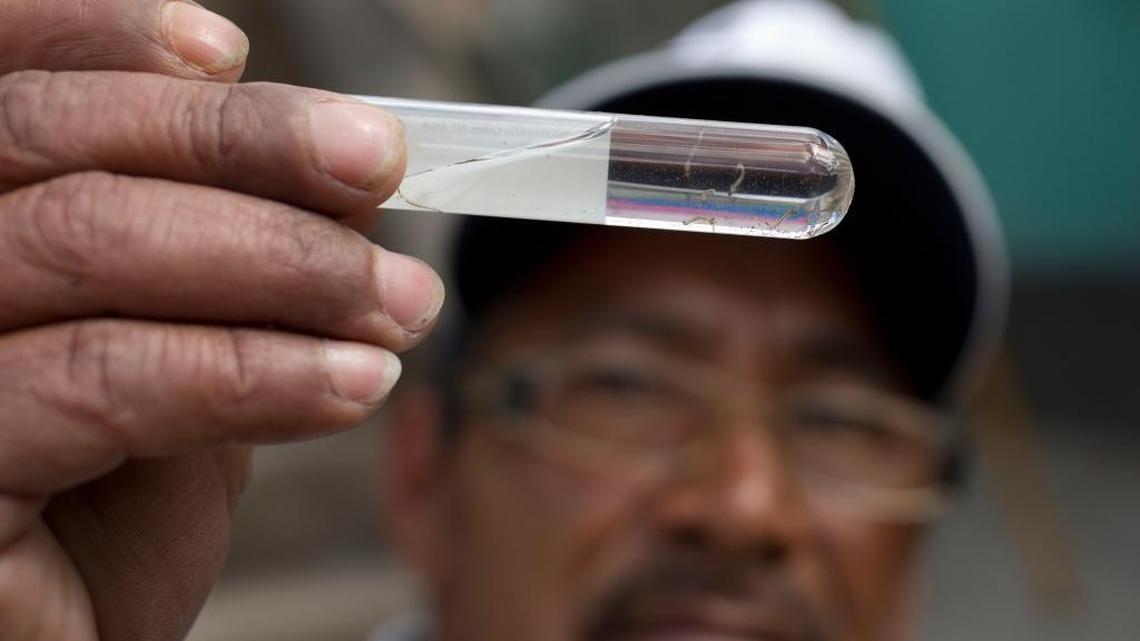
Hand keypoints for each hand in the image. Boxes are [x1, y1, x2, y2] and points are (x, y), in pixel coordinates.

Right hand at [0, 2, 443, 639]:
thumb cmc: (111, 498)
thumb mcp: (182, 342)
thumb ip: (230, 251)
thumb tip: (340, 164)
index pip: (1, 84)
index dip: (102, 41)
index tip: (232, 51)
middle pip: (45, 139)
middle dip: (238, 141)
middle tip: (379, 163)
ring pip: (83, 238)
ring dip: (277, 257)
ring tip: (397, 299)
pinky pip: (100, 378)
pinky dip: (250, 367)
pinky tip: (350, 381)